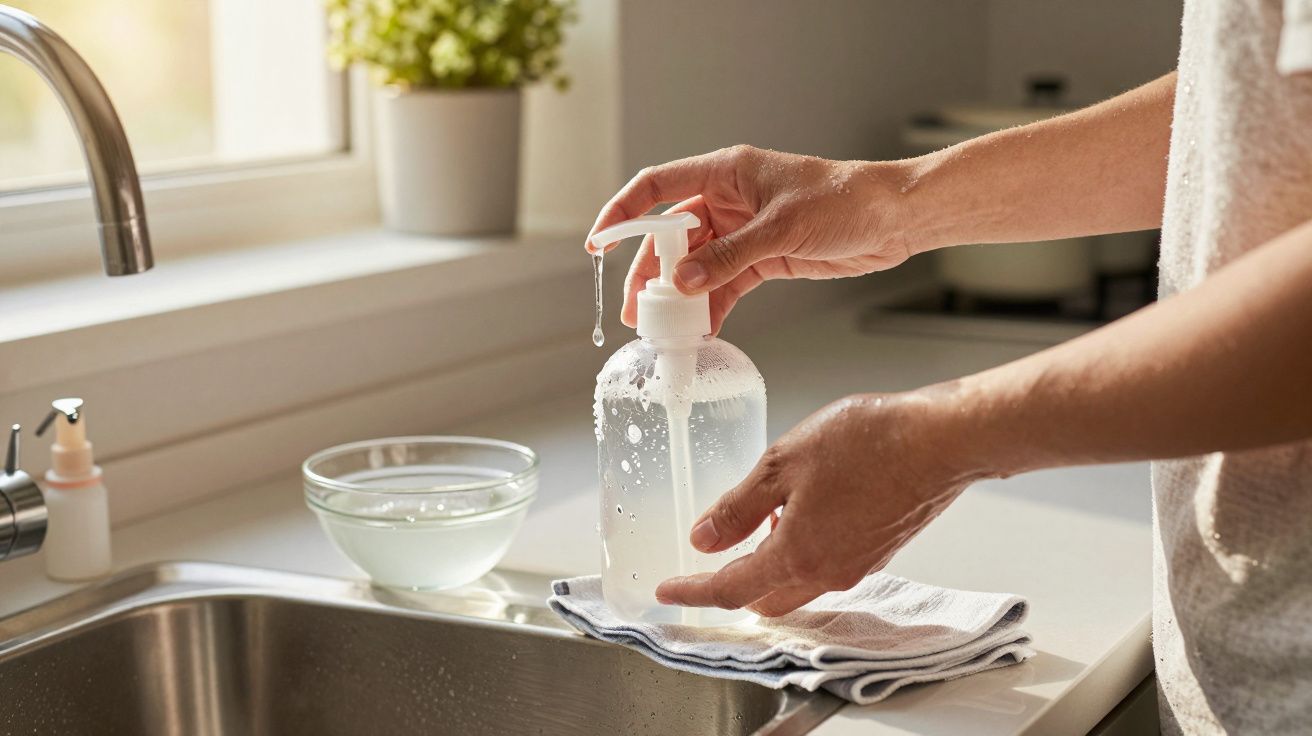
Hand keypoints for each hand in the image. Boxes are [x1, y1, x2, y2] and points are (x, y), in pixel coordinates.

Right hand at [586, 145, 912, 333]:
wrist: (893, 218)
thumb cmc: (845, 201)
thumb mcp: (782, 228)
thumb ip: (729, 256)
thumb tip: (682, 281)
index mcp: (725, 173)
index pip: (657, 187)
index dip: (623, 213)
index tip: (599, 245)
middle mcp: (728, 200)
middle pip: (670, 236)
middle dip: (650, 273)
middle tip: (637, 311)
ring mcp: (743, 231)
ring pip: (695, 265)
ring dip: (678, 297)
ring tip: (663, 330)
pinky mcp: (762, 258)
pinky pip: (724, 284)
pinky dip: (711, 306)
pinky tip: (700, 330)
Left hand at [654, 391, 980, 616]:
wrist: (940, 441)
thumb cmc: (869, 443)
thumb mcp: (782, 464)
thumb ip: (738, 507)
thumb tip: (705, 537)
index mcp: (797, 555)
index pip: (730, 588)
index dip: (692, 590)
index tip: (667, 591)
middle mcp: (827, 573)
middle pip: (764, 598)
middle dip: (731, 586)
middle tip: (706, 562)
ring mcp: (857, 566)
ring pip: (797, 585)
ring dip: (769, 567)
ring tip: (757, 522)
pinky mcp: (878, 551)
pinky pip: (826, 567)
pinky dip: (801, 553)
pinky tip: (799, 514)